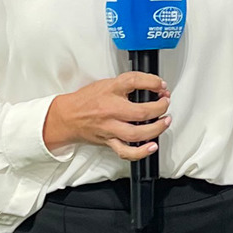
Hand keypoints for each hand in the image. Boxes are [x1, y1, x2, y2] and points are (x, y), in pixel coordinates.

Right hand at [43, 72, 172, 160]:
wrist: (67, 117)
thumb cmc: (86, 100)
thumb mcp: (106, 84)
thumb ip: (126, 85)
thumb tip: (151, 86)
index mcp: (110, 91)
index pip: (134, 81)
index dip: (153, 82)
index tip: (161, 85)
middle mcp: (110, 110)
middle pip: (141, 111)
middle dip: (160, 107)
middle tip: (165, 103)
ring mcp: (110, 128)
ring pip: (137, 133)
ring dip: (156, 128)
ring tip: (165, 121)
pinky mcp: (109, 141)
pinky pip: (126, 151)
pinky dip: (141, 151)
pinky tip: (152, 146)